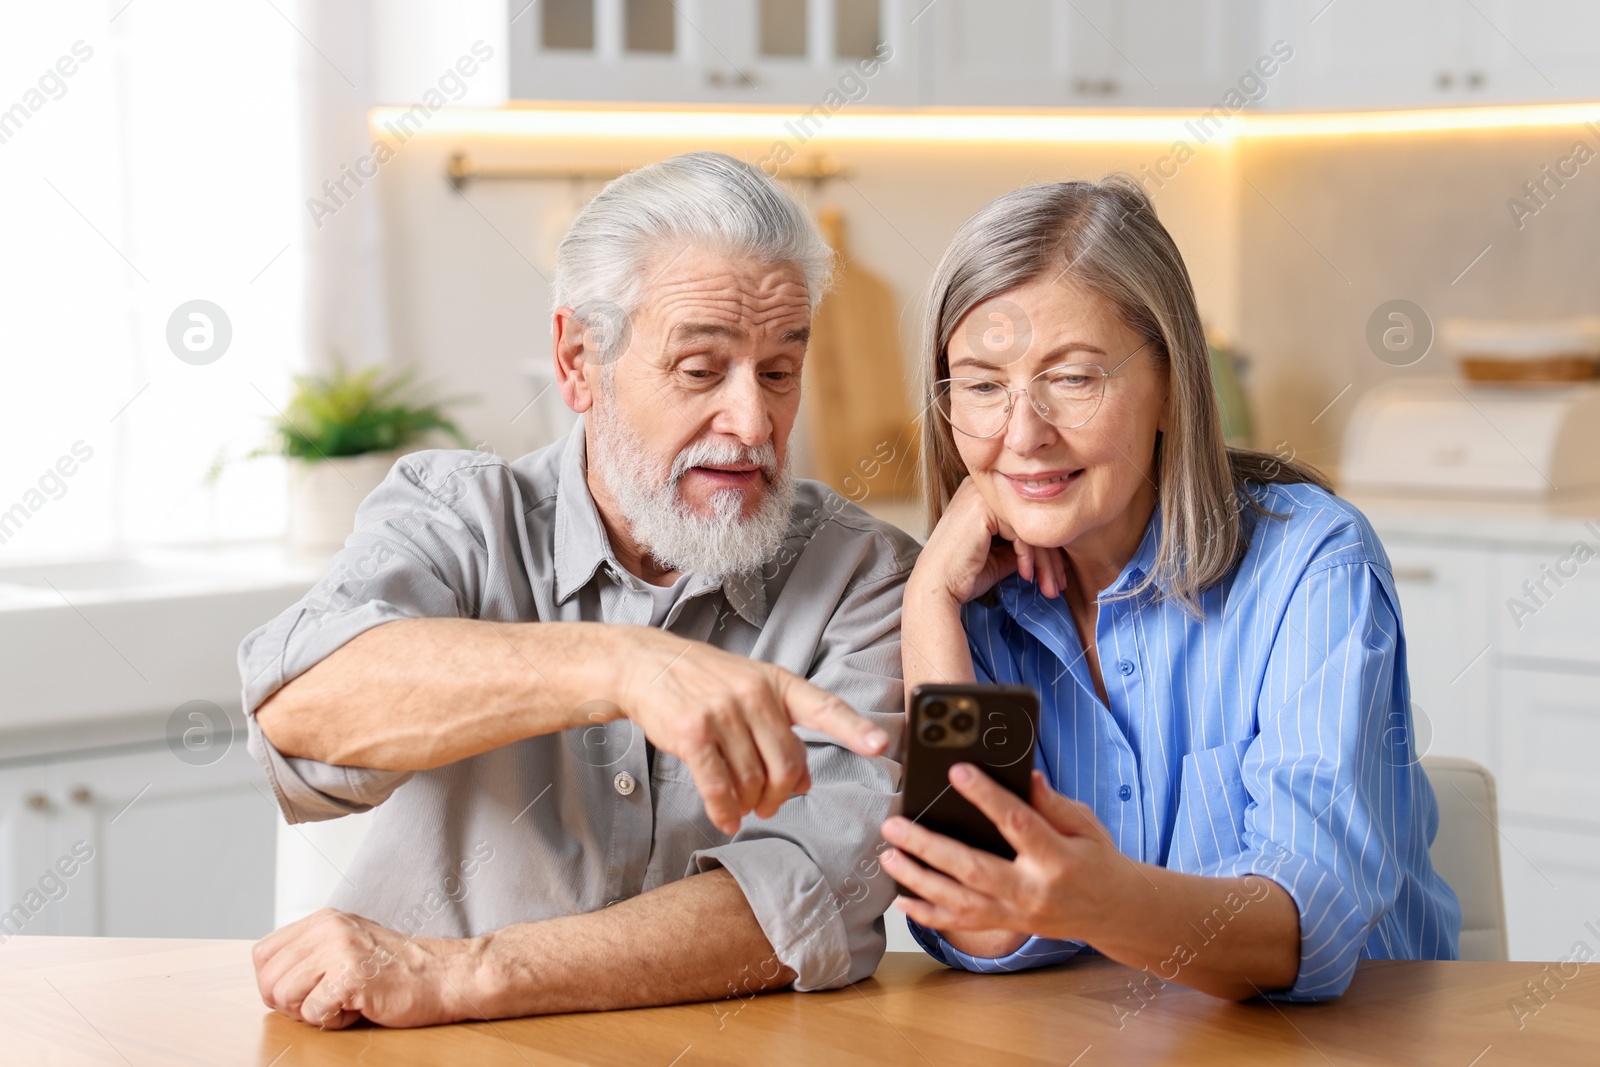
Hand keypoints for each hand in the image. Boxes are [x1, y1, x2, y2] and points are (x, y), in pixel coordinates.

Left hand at [253, 909, 482, 1027]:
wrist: (445, 976)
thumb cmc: (398, 970)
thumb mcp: (348, 945)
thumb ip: (312, 953)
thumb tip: (270, 979)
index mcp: (324, 919)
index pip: (263, 953)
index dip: (272, 983)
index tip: (297, 994)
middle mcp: (329, 928)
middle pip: (269, 979)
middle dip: (289, 1003)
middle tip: (323, 1003)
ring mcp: (340, 950)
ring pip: (284, 996)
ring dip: (310, 1012)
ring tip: (343, 1004)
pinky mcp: (351, 977)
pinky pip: (313, 1013)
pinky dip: (332, 1021)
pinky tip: (357, 1009)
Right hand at [608, 629, 890, 834]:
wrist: (646, 664)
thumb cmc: (705, 681)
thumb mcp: (753, 691)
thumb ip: (782, 732)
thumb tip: (804, 782)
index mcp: (777, 683)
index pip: (824, 707)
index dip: (854, 728)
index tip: (880, 745)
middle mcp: (754, 695)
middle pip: (787, 765)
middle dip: (781, 796)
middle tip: (769, 804)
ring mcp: (722, 713)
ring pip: (753, 781)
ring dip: (750, 804)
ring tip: (743, 806)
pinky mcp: (693, 733)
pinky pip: (718, 786)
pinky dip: (724, 810)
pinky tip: (726, 818)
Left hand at [879, 766, 1128, 943]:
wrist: (1113, 911)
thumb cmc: (1097, 860)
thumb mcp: (1085, 825)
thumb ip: (1053, 803)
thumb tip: (1025, 777)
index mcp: (1057, 858)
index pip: (1017, 823)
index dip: (986, 796)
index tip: (958, 771)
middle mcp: (1032, 890)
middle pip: (973, 868)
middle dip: (929, 846)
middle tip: (896, 825)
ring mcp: (1016, 912)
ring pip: (959, 900)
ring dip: (918, 879)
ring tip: (888, 856)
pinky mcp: (1005, 925)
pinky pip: (961, 923)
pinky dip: (928, 914)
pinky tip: (902, 899)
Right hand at [913, 478, 1066, 606]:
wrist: (936, 588)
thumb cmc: (962, 576)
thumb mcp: (999, 557)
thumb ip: (1020, 546)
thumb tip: (1049, 549)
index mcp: (983, 496)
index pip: (1024, 518)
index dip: (1045, 548)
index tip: (1056, 575)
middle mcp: (982, 488)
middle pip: (1031, 520)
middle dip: (1051, 557)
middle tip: (1058, 585)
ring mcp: (982, 495)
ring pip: (1031, 527)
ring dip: (1046, 562)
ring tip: (1051, 588)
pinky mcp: (984, 508)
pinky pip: (1022, 532)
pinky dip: (1029, 557)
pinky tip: (1027, 576)